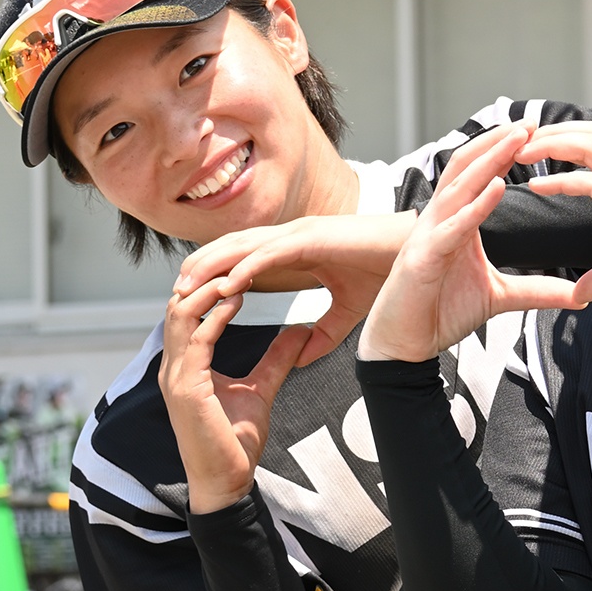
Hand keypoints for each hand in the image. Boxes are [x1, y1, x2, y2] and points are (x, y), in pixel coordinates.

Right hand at [158, 278, 308, 514]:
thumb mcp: (262, 387)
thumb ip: (277, 358)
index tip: (243, 266)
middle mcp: (174, 366)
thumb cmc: (237, 440)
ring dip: (209, 290)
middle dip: (206, 278)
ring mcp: (175, 377)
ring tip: (239, 273)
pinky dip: (215, 316)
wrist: (229, 481)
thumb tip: (300, 330)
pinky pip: (195, 341)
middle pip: (178, 304)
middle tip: (240, 259)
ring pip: (180, 315)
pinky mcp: (185, 389)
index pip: (187, 311)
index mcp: (186, 364)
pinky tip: (238, 300)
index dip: (210, 285)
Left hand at [176, 213, 417, 366]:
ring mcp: (301, 233)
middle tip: (173, 296)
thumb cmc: (388, 273)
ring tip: (186, 291)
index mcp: (296, 248)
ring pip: (243, 248)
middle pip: (232, 249)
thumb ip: (323, 333)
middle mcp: (292, 236)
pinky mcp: (313, 238)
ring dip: (212, 268)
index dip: (215, 274)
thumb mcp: (347, 311)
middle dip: (200, 270)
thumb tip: (302, 357)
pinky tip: (226, 287)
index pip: (243, 257)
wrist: (418, 253)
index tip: (191, 299)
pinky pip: (270, 253)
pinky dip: (245, 268)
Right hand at [359, 123, 585, 362]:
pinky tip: (496, 188)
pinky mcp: (421, 259)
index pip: (479, 174)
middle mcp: (439, 220)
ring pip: (458, 187)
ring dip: (488, 160)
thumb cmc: (439, 312)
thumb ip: (536, 290)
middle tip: (530, 122)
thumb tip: (578, 295)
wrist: (404, 346)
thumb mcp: (499, 297)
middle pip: (467, 168)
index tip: (535, 131)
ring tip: (517, 139)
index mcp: (456, 222)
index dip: (503, 150)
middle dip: (497, 142)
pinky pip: (450, 227)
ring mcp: (428, 236)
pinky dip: (474, 206)